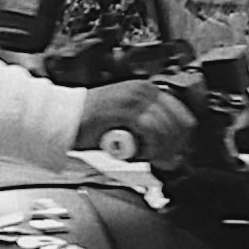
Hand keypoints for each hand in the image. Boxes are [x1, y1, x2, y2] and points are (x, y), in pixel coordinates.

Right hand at [72, 80, 201, 172]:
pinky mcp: (126, 108)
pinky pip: (151, 130)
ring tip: (143, 155)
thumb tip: (174, 148)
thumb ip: (151, 127)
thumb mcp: (129, 121)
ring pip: (168, 128)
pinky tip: (137, 151)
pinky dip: (149, 145)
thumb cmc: (92, 124)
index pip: (184, 116)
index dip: (182, 139)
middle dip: (174, 146)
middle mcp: (144, 89)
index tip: (174, 154)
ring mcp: (136, 97)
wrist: (64, 119)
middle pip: (181, 123)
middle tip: (160, 159)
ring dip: (160, 148)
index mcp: (147, 89)